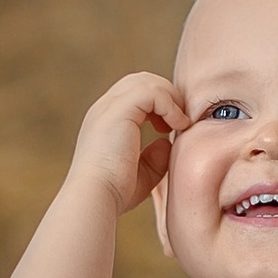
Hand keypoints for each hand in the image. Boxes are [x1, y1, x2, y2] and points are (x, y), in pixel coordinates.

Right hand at [68, 72, 190, 213]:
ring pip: (147, 81)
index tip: (172, 127)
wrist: (96, 197)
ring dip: (171, 99)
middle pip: (141, 80)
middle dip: (167, 95)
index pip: (134, 94)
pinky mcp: (120, 110)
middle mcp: (104, 109)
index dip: (159, 104)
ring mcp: (109, 106)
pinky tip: (177, 125)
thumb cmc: (115, 193)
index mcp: (106, 121)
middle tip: (181, 121)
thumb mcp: (141, 173)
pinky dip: (170, 105)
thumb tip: (167, 142)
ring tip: (181, 123)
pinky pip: (153, 92)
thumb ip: (154, 156)